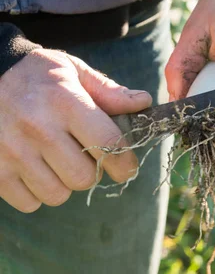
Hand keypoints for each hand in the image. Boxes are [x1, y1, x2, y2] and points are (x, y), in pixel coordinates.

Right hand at [0, 48, 151, 212]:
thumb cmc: (35, 76)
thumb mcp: (71, 70)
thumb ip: (108, 90)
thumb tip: (143, 102)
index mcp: (64, 101)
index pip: (109, 144)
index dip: (125, 162)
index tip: (126, 168)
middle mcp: (38, 127)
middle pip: (84, 177)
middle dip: (90, 172)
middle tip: (83, 158)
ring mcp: (12, 151)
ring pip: (57, 194)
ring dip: (63, 184)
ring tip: (55, 161)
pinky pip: (29, 203)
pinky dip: (36, 193)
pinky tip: (33, 169)